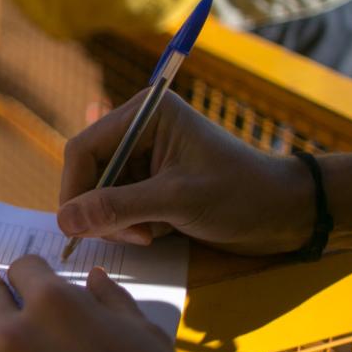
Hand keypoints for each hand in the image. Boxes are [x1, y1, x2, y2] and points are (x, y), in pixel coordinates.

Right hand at [58, 91, 315, 254]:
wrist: (286, 214)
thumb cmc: (240, 195)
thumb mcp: (176, 201)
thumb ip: (117, 208)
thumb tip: (64, 220)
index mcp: (145, 115)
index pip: (84, 149)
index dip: (75, 188)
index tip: (78, 226)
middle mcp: (140, 131)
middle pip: (90, 174)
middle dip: (102, 209)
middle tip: (132, 236)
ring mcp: (146, 159)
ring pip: (102, 195)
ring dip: (119, 222)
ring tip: (151, 235)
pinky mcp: (153, 184)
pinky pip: (120, 207)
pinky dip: (132, 225)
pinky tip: (161, 231)